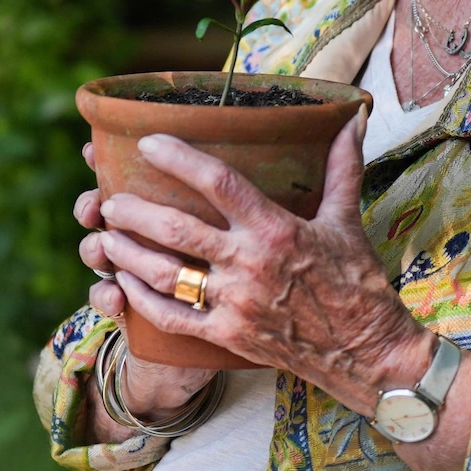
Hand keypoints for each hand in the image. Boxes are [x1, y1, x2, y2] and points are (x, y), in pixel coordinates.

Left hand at [94, 115, 434, 416]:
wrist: (367, 351)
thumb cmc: (357, 281)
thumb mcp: (347, 220)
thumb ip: (342, 168)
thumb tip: (352, 119)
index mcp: (276, 229)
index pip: (219, 182)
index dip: (179, 159)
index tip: (147, 143)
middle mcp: (250, 264)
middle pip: (177, 229)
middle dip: (134, 212)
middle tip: (108, 199)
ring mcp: (235, 303)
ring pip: (165, 275)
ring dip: (128, 253)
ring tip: (103, 237)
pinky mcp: (228, 336)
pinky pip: (173, 318)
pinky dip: (141, 300)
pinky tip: (123, 282)